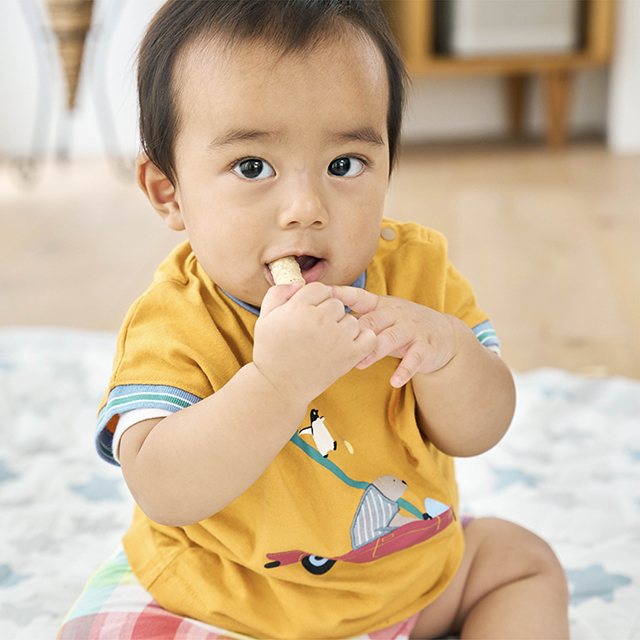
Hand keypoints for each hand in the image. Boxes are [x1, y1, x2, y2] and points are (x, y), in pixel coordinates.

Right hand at [254, 282, 376, 403]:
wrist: (279, 386)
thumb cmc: (270, 352)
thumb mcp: (264, 318)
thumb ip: (279, 293)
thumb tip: (300, 283)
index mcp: (299, 307)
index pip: (320, 289)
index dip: (315, 300)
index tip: (309, 315)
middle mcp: (320, 319)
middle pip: (337, 304)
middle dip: (328, 315)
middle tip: (316, 333)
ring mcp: (337, 337)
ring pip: (352, 320)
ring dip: (343, 329)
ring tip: (327, 343)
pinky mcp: (350, 355)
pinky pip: (369, 337)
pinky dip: (362, 341)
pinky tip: (347, 346)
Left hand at [329, 287, 461, 387]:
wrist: (444, 335)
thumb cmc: (402, 328)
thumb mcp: (382, 319)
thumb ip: (358, 320)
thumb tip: (322, 322)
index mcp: (381, 305)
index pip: (358, 296)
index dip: (341, 294)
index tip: (322, 294)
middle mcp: (396, 313)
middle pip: (372, 320)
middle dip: (354, 331)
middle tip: (334, 344)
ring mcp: (412, 329)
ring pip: (390, 338)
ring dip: (374, 351)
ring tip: (360, 364)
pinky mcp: (425, 347)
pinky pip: (414, 358)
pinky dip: (405, 370)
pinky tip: (394, 381)